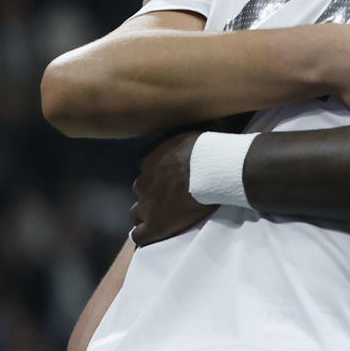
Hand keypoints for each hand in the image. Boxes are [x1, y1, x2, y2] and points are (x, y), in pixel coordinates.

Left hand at [131, 131, 213, 245]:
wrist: (213, 168)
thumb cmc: (211, 146)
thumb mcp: (200, 127)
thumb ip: (194, 130)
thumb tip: (212, 115)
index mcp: (149, 158)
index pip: (145, 168)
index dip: (158, 174)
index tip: (172, 177)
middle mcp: (143, 180)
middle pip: (140, 192)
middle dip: (151, 195)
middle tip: (172, 197)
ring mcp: (147, 204)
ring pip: (136, 213)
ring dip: (148, 214)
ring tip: (166, 217)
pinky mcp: (155, 224)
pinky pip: (140, 235)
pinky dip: (146, 234)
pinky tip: (156, 234)